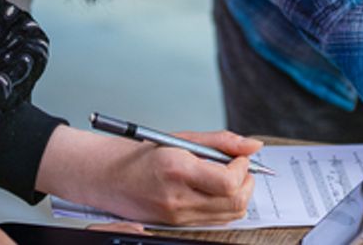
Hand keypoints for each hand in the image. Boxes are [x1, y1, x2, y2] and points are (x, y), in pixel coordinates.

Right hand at [36, 124, 259, 224]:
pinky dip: (224, 206)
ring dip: (238, 195)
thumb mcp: (180, 138)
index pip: (227, 181)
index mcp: (177, 169)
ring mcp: (177, 216)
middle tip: (240, 166)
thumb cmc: (141, 155)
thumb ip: (220, 141)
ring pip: (229, 215)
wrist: (109, 177)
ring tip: (228, 176)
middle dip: (247, 182)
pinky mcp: (176, 225)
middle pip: (234, 202)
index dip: (243, 168)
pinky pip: (214, 221)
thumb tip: (253, 146)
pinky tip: (215, 190)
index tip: (241, 157)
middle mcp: (177, 197)